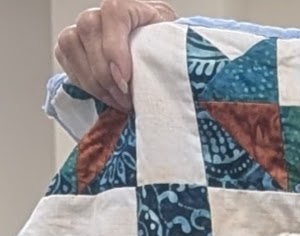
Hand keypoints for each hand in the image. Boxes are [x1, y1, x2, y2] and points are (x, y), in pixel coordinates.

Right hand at [55, 0, 175, 112]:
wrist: (155, 51)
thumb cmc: (164, 49)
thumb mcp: (173, 45)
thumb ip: (165, 50)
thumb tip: (160, 73)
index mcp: (129, 5)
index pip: (114, 13)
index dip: (115, 47)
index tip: (125, 79)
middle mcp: (101, 12)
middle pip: (88, 30)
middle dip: (105, 74)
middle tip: (125, 99)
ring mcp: (82, 26)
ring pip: (70, 43)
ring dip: (92, 81)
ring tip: (117, 101)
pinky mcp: (71, 43)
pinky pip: (64, 57)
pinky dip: (82, 81)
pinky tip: (104, 95)